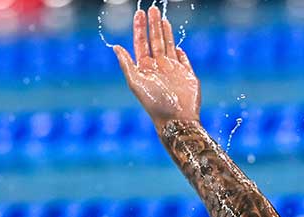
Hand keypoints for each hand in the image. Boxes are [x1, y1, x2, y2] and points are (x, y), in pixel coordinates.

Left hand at [114, 7, 200, 131]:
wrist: (177, 119)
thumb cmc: (155, 103)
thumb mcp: (136, 82)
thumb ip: (126, 64)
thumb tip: (115, 46)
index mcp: (145, 68)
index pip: (141, 43)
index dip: (140, 28)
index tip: (140, 13)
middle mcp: (158, 67)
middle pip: (155, 41)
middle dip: (153, 25)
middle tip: (152, 8)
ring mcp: (174, 71)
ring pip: (169, 46)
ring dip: (166, 32)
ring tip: (162, 18)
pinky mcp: (188, 76)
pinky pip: (184, 61)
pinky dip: (180, 53)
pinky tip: (177, 46)